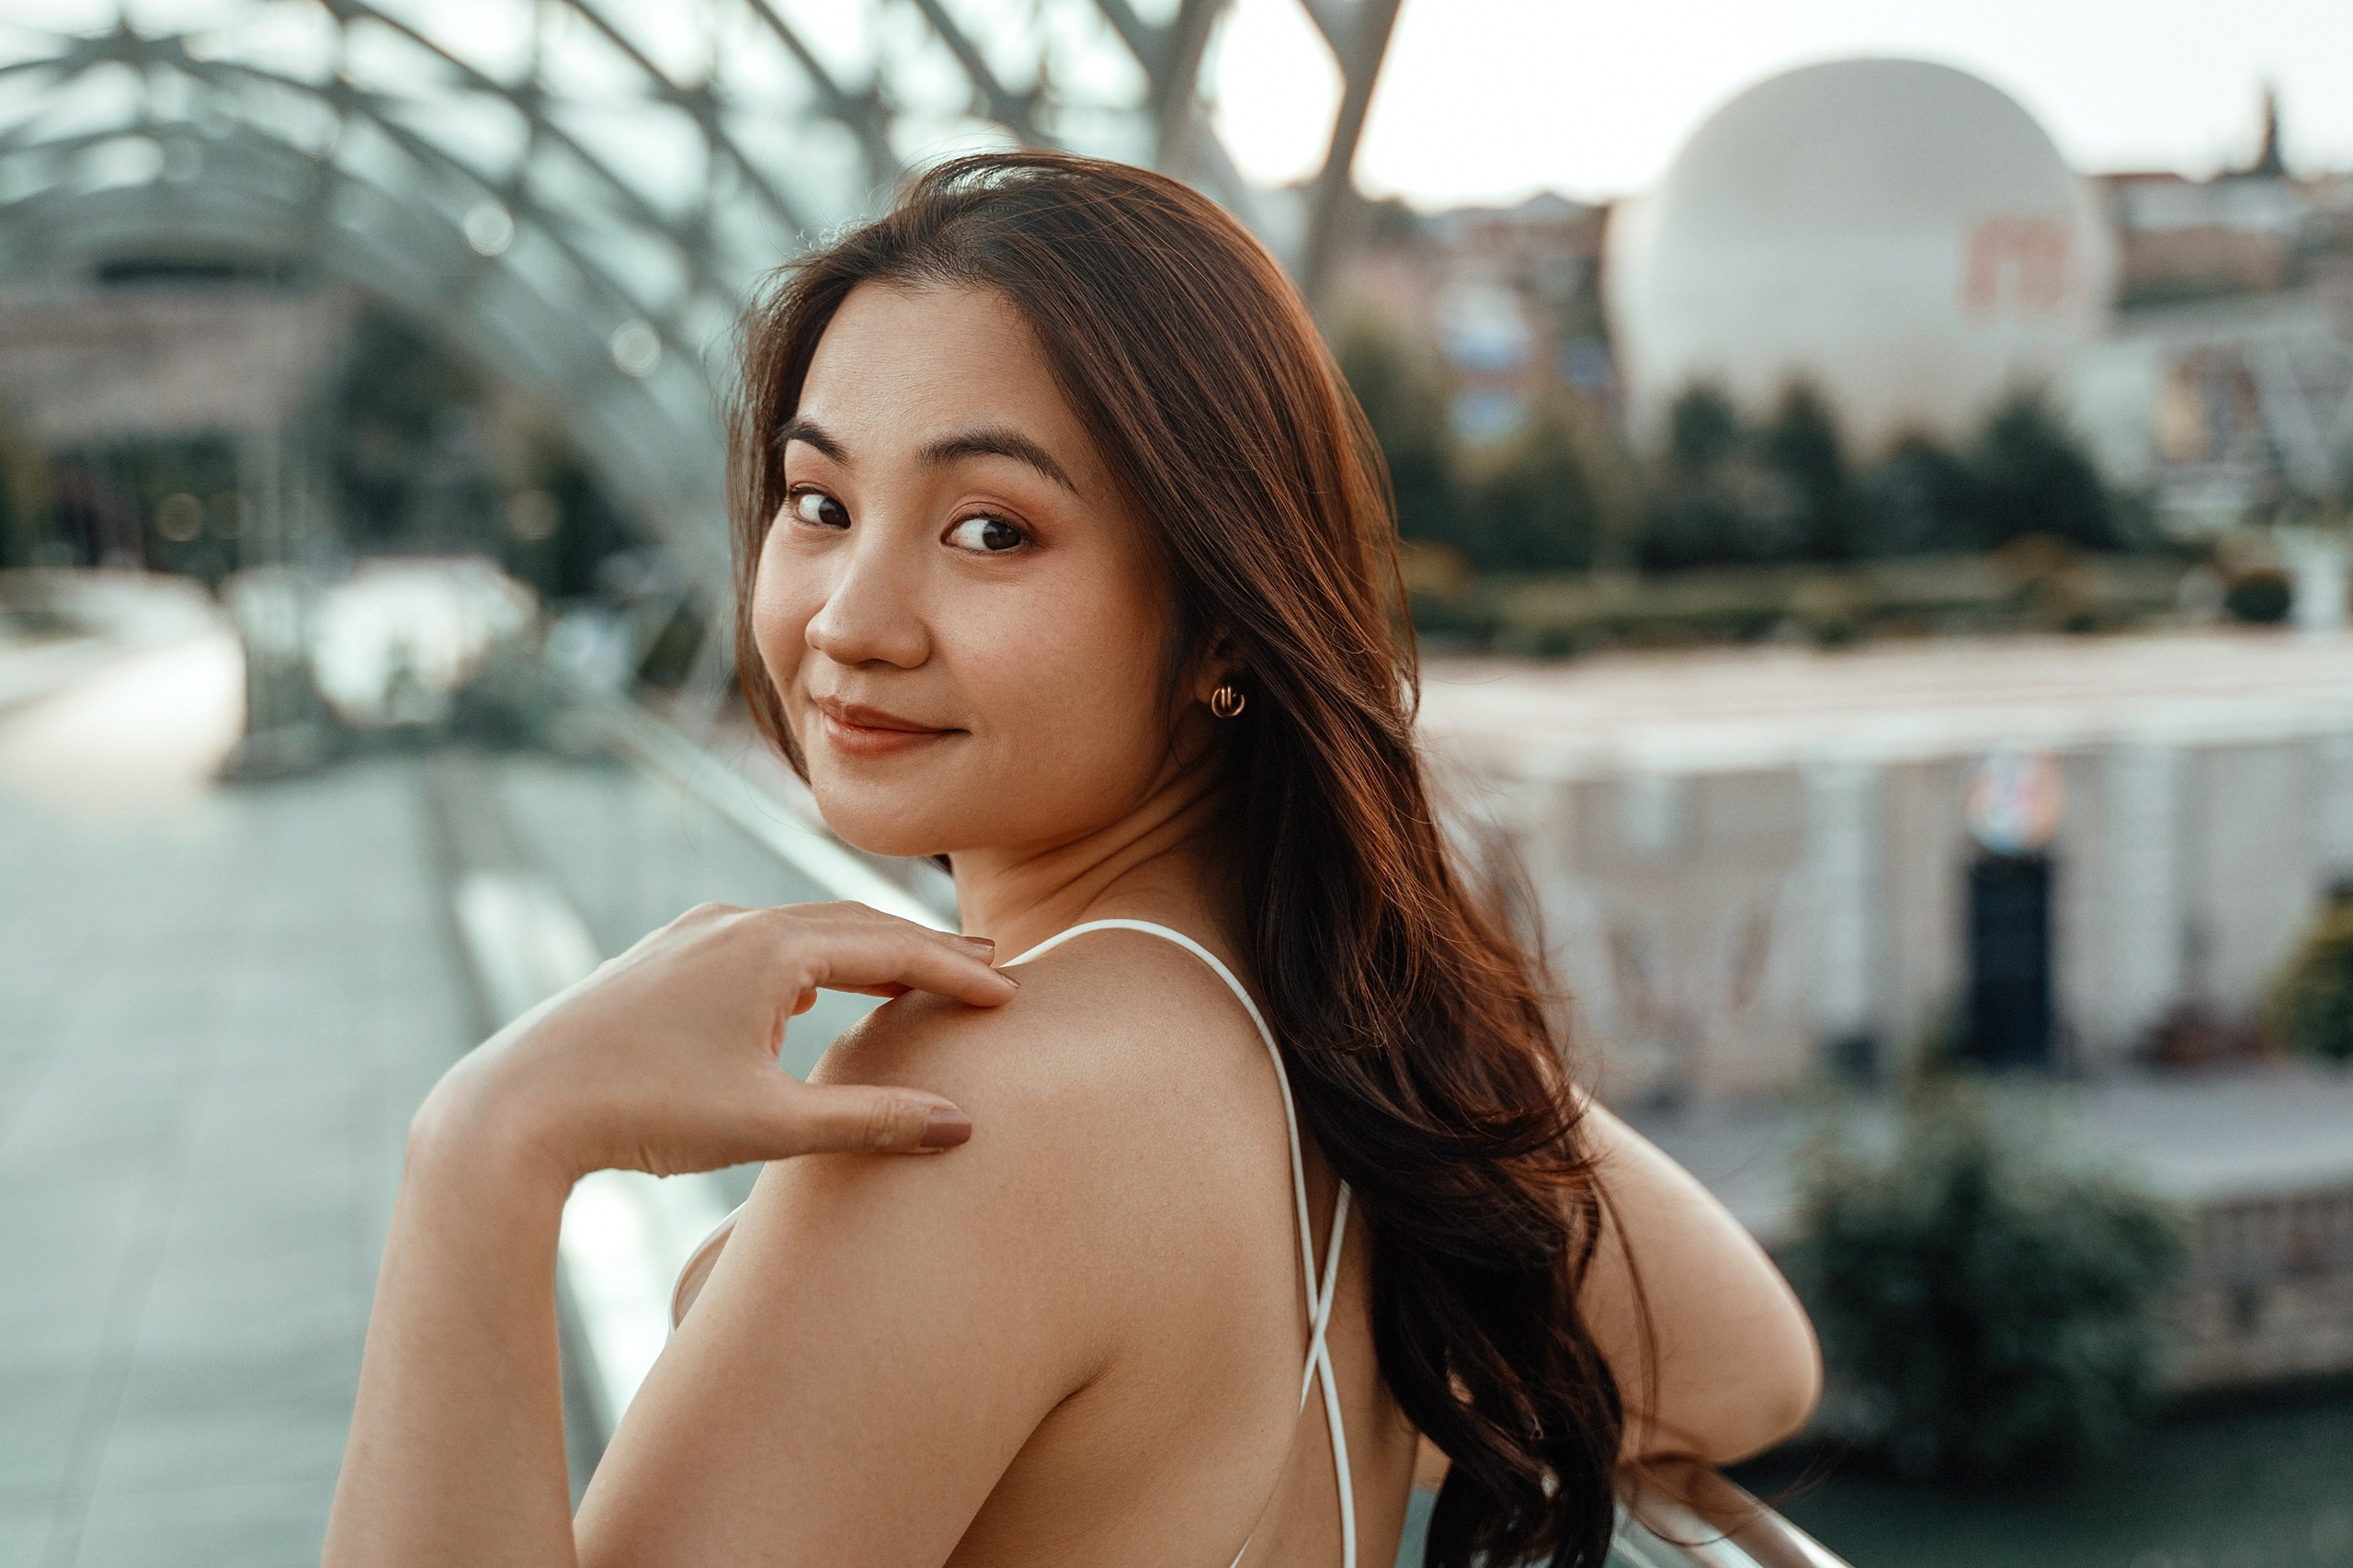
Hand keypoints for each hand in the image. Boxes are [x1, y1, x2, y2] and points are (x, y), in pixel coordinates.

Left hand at [415, 901, 1015, 1184]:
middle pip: (852, 925)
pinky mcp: (660, 962)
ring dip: (863, 953)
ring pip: (801, 933)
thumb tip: (962, 1126)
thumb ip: (870, 1122)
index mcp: (768, 949)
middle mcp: (732, 925)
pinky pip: (758, 947)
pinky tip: (807, 993)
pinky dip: (808, 963)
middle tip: (986, 964)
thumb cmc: (642, 1113)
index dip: (956, 971)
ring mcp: (691, 938)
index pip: (890, 949)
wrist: (512, 1108)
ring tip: (909, 976)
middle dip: (921, 948)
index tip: (1010, 992)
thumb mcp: (768, 1127)